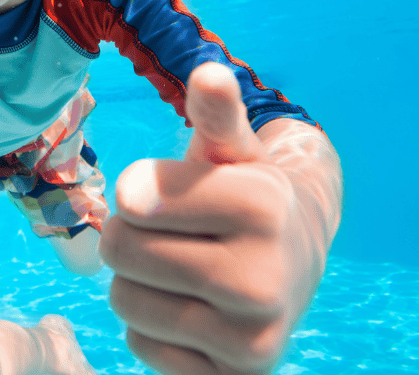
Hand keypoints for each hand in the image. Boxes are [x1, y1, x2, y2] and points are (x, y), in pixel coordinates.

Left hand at [100, 62, 322, 374]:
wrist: (298, 261)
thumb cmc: (246, 195)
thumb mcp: (233, 150)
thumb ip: (216, 114)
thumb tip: (208, 74)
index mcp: (264, 206)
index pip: (132, 198)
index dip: (136, 191)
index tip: (164, 192)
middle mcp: (265, 277)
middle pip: (120, 251)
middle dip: (130, 235)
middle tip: (168, 233)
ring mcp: (253, 337)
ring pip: (123, 302)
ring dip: (135, 282)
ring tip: (177, 270)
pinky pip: (140, 345)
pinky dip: (151, 326)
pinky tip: (190, 308)